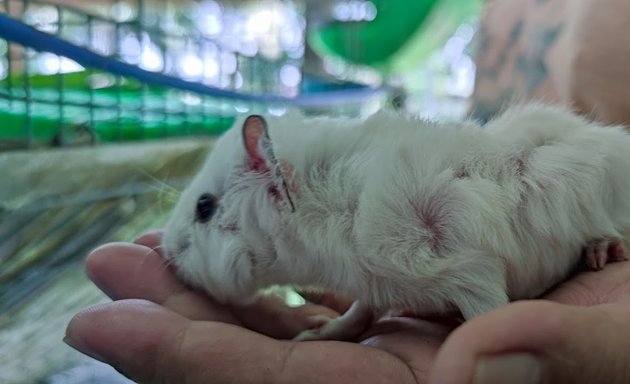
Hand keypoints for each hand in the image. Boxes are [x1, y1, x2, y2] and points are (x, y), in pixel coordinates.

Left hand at [65, 231, 629, 383]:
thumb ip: (569, 358)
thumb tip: (474, 367)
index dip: (192, 362)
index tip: (103, 326)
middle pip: (259, 369)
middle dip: (174, 326)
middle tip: (107, 271)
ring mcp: (396, 360)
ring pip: (277, 338)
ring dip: (208, 298)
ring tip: (146, 256)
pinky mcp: (404, 327)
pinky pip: (314, 317)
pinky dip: (263, 289)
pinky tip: (229, 261)